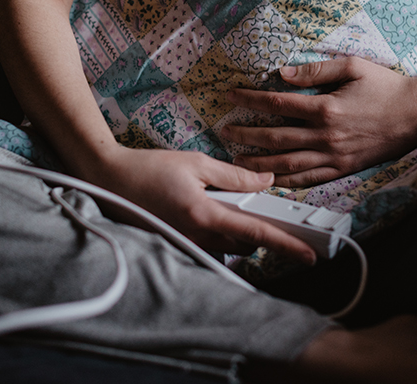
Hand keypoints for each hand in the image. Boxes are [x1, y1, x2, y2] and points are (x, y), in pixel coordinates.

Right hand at [83, 146, 317, 264]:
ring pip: (227, 246)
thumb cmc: (148, 168)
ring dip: (238, 231)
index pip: (255, 232)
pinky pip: (208, 245)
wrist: (108, 179)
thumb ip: (234, 175)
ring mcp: (185, 243)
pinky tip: (210, 212)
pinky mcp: (176, 244)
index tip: (308, 253)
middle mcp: (196, 236)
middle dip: (259, 230)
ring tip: (231, 205)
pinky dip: (218, 233)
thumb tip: (265, 182)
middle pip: (244, 243)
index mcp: (204, 214)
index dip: (286, 243)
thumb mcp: (196, 163)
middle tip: (264, 208)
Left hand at [222, 57, 416, 187]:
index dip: (250, 99)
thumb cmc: (386, 86)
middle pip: (276, 137)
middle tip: (225, 132)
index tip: (231, 96)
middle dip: (246, 134)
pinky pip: (310, 180)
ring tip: (238, 160)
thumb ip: (316, 70)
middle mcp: (326, 135)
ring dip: (260, 162)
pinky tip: (271, 180)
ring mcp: (335, 156)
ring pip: (288, 164)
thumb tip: (283, 73)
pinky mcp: (344, 168)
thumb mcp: (352, 67)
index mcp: (326, 108)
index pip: (277, 103)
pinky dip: (288, 182)